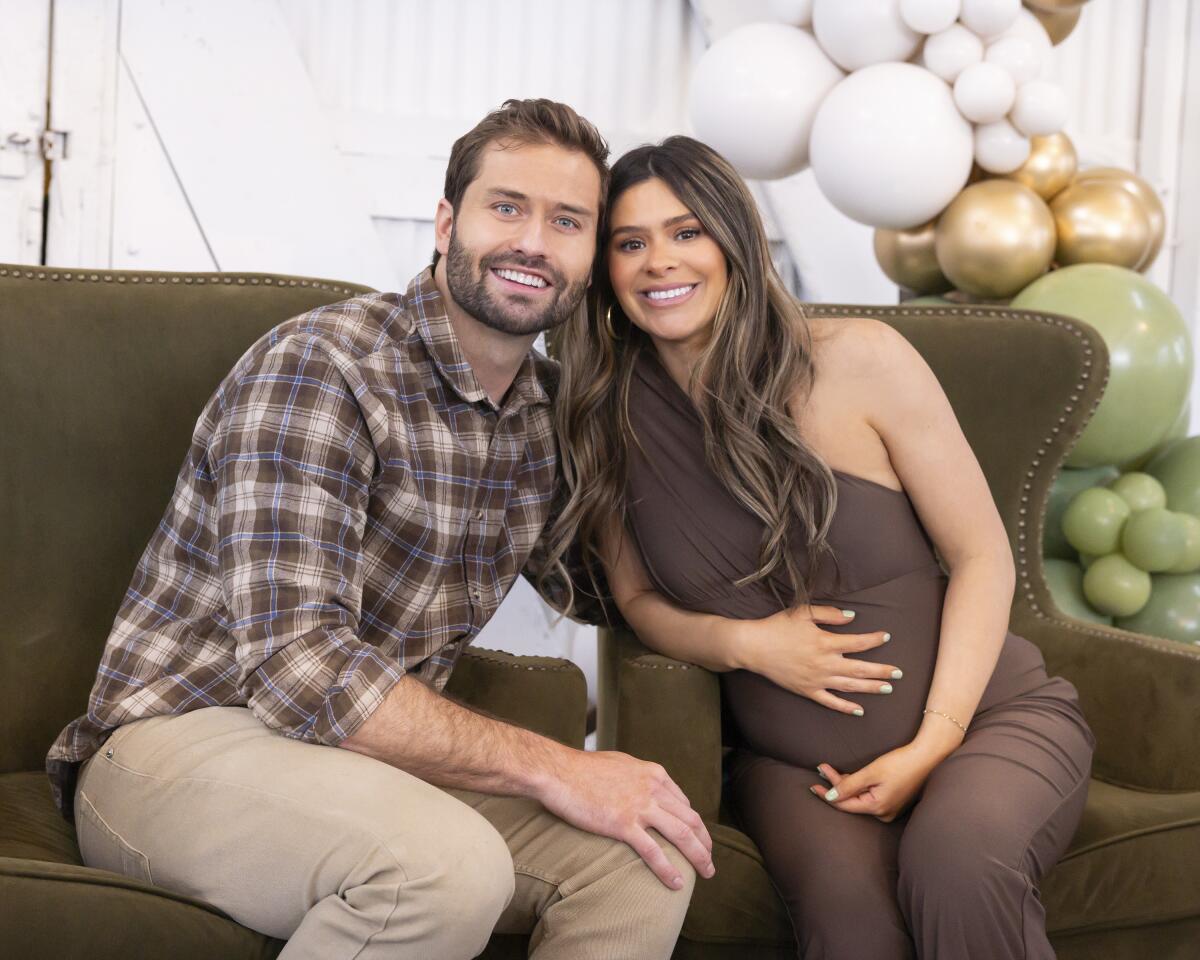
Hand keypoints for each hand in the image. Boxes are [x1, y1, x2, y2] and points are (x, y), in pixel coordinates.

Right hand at [537, 749, 714, 889]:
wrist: (559, 772)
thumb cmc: (582, 769)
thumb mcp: (620, 764)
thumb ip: (638, 778)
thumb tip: (643, 789)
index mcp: (653, 774)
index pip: (683, 803)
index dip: (694, 824)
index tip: (696, 839)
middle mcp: (653, 789)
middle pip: (690, 820)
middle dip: (705, 842)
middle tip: (710, 860)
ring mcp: (640, 807)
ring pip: (681, 835)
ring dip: (698, 856)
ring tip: (706, 873)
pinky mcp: (623, 824)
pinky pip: (653, 851)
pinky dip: (668, 869)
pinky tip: (676, 883)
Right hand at [735, 605, 900, 714]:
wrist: (753, 647)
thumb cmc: (777, 627)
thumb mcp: (803, 612)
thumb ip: (830, 614)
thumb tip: (853, 618)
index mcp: (825, 642)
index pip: (858, 642)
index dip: (874, 639)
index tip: (886, 637)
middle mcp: (824, 663)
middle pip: (860, 669)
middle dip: (882, 671)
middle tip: (899, 673)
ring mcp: (816, 680)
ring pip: (850, 686)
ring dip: (871, 688)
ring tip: (888, 689)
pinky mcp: (807, 691)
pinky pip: (830, 702)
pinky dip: (845, 707)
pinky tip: (859, 710)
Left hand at [809, 743, 938, 821]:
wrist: (927, 757)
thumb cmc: (900, 763)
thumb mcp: (871, 772)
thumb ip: (849, 785)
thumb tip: (830, 797)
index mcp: (877, 808)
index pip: (844, 805)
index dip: (827, 795)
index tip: (813, 786)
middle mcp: (884, 814)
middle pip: (852, 801)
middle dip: (836, 784)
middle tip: (821, 768)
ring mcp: (890, 809)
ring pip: (860, 798)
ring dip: (846, 784)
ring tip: (830, 770)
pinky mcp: (894, 801)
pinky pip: (870, 796)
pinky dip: (859, 786)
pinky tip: (849, 777)